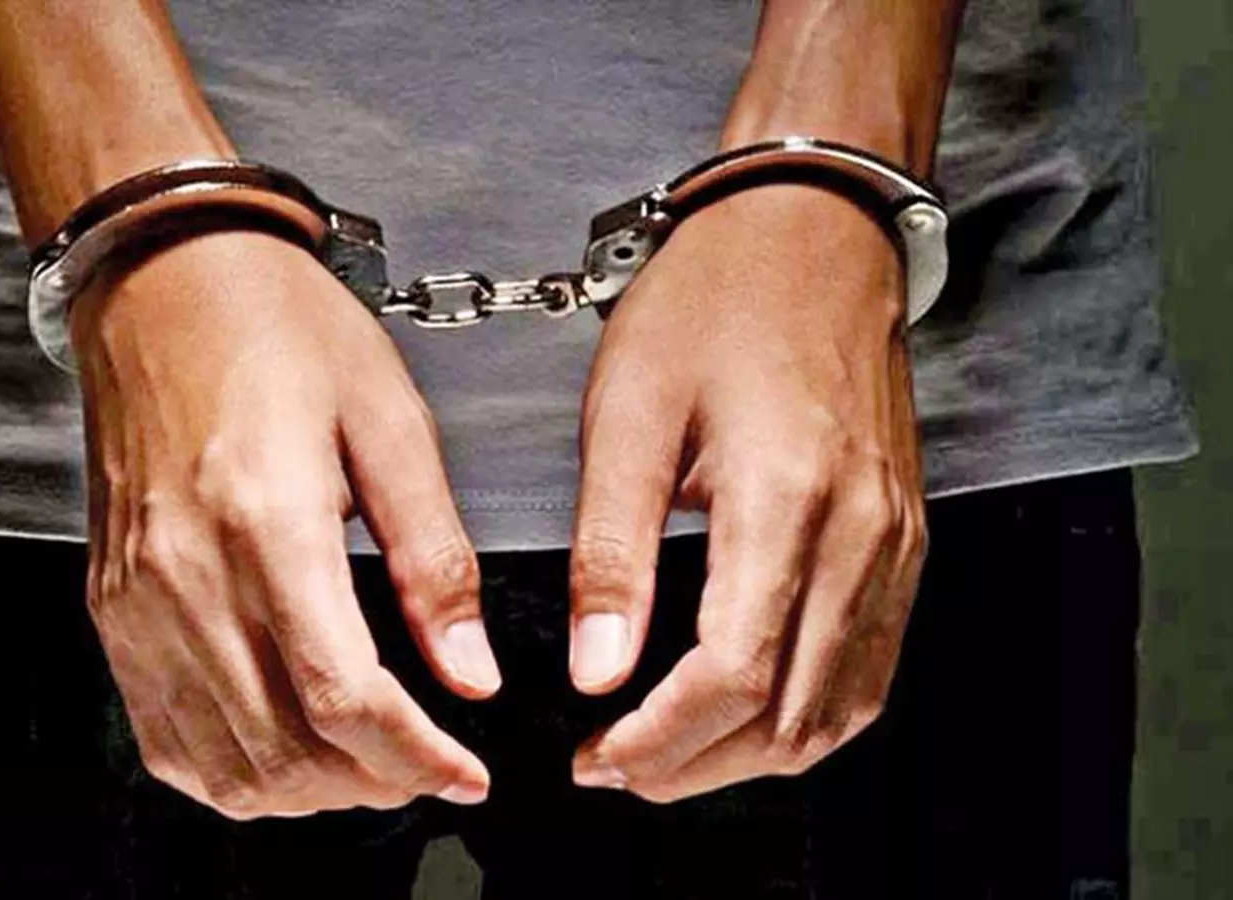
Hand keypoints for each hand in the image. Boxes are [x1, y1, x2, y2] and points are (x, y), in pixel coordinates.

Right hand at [71, 229, 500, 818]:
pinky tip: (286, 746)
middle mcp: (187, 577)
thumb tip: (470, 669)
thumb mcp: (389, 422)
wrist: (161, 281)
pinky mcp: (114, 609)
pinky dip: (234, 771)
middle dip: (374, 784)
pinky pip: (165, 738)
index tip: (467, 773)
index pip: (343, 699)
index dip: (416, 760)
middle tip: (431, 763)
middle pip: (284, 752)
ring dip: (309, 790)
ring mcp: (137, 603)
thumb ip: (432, 558)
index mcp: (266, 522)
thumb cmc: (276, 327)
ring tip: (369, 761)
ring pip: (223, 767)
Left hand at [566, 186, 929, 801]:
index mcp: (785, 496)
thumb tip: (597, 669)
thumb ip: (614, 550)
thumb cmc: (716, 298)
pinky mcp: (905, 537)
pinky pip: (872, 666)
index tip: (595, 754)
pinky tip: (752, 712)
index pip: (732, 675)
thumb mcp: (630, 411)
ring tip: (671, 753)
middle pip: (791, 714)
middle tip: (617, 766)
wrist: (814, 229)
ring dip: (753, 755)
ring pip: (841, 709)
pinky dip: (810, 714)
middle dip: (696, 766)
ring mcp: (896, 540)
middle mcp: (860, 533)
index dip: (658, 738)